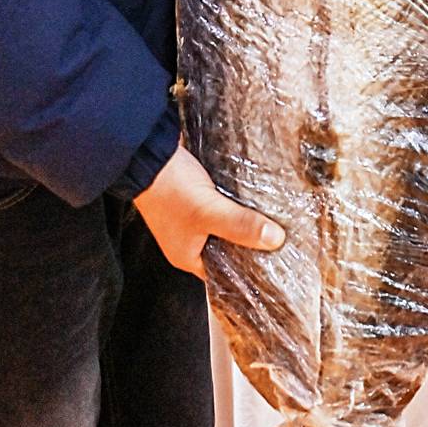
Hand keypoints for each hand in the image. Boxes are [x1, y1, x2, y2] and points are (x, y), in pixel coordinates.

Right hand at [134, 142, 284, 277]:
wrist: (147, 152)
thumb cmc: (168, 187)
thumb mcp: (208, 212)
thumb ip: (241, 226)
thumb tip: (275, 239)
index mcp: (187, 256)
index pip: (224, 274)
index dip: (249, 268)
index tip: (276, 260)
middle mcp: (188, 241)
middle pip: (228, 249)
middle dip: (250, 243)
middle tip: (280, 238)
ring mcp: (191, 219)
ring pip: (226, 227)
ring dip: (244, 222)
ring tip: (272, 219)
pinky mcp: (196, 198)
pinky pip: (222, 208)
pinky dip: (235, 204)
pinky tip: (252, 199)